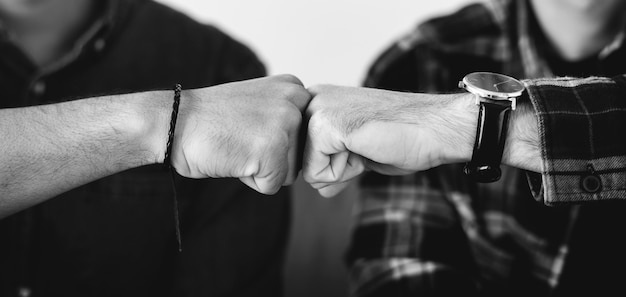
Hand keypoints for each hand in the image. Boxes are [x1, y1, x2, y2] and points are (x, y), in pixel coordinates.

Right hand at [172, 74, 310, 193]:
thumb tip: (312, 145)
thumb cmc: (212, 120)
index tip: (249, 127)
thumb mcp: (259, 103)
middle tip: (240, 137)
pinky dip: (250, 180)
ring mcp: (286, 124)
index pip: (304, 135)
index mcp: (294, 87)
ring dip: (261, 169)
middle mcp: (295, 101)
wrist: (172, 122)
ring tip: (236, 144)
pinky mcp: (273, 151)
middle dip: (271, 158)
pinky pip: (272, 185)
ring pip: (289, 173)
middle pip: (300, 155)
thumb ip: (287, 115)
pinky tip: (232, 157)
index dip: (275, 142)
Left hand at [302, 85, 475, 196]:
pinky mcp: (323, 125)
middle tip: (365, 146)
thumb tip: (319, 189)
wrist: (432, 130)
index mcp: (318, 100)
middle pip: (302, 162)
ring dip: (341, 170)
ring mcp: (316, 109)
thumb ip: (334, 166)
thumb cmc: (403, 138)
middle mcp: (312, 98)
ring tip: (366, 146)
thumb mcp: (359, 154)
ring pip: (307, 170)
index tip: (362, 144)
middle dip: (335, 167)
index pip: (304, 153)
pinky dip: (344, 172)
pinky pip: (316, 174)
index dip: (334, 163)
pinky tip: (365, 148)